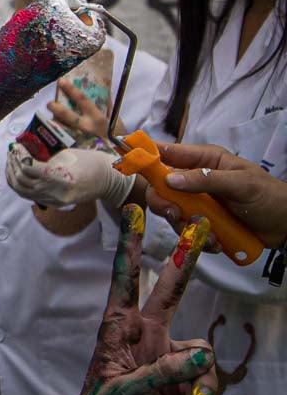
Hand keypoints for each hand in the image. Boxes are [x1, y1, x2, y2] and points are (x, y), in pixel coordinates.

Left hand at [6, 143, 133, 207]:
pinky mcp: (52, 204)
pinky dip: (18, 184)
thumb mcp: (67, 154)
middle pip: (21, 180)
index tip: (16, 145)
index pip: (28, 167)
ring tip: (11, 161)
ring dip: (12, 174)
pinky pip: (28, 196)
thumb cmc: (90, 161)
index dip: (19, 155)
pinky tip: (16, 173)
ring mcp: (53, 200)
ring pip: (21, 190)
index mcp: (60, 176)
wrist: (107, 180)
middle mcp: (54, 192)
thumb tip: (24, 150)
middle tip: (11, 151)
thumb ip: (45, 155)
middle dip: (13, 163)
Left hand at [48, 77, 118, 141]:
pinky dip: (57, 135)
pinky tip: (52, 131)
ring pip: (62, 129)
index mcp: (97, 117)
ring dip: (54, 123)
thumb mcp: (115, 118)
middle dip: (57, 109)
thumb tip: (101, 89)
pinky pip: (64, 141)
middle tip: (49, 103)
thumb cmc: (117, 134)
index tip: (61, 81)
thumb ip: (107, 105)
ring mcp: (81, 139)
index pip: (82, 100)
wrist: (120, 154)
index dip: (71, 90)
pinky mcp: (76, 148)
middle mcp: (87, 128)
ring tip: (47, 119)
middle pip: (68, 116)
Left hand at [53, 206, 216, 394]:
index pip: (126, 280)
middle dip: (184, 260)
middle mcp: (144, 337)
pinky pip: (206, 381)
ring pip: (201, 351)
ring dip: (198, 382)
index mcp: (118, 329)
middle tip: (198, 224)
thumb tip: (202, 359)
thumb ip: (164, 373)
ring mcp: (164, 359)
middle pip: (169, 290)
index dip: (131, 247)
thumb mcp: (125, 392)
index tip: (132, 214)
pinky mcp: (181, 384)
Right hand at [152, 142, 286, 249]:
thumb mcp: (241, 184)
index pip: (167, 152)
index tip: (125, 157)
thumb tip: (169, 179)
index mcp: (203, 161)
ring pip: (171, 212)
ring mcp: (197, 202)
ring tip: (207, 234)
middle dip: (164, 203)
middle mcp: (195, 179)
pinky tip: (216, 242)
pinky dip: (198, 238)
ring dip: (184, 225)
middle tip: (175, 214)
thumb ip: (205, 180)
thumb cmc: (268, 197)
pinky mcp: (202, 222)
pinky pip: (186, 230)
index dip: (145, 154)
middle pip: (161, 187)